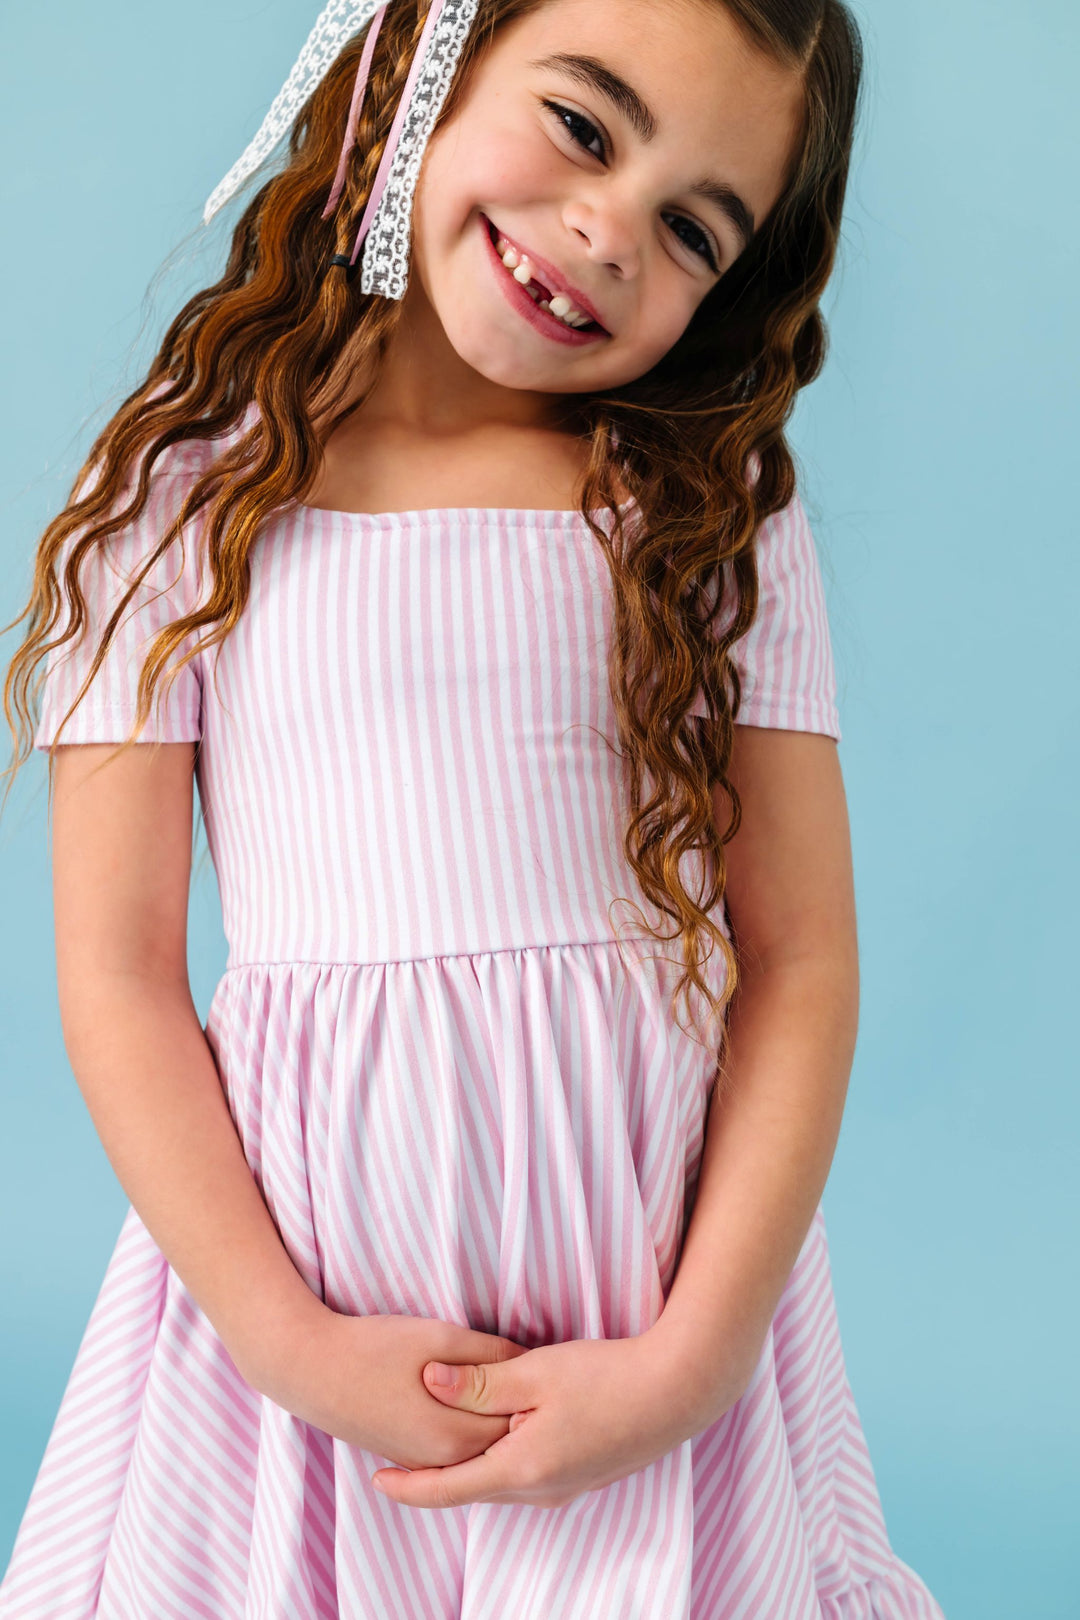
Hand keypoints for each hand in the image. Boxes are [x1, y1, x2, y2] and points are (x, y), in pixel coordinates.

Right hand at [253, 1305, 531, 1469]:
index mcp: (458, 1432)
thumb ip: (489, 1355)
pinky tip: (487, 1412)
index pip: (520, 1424)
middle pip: (503, 1444)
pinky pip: (455, 1453)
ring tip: (527, 1398)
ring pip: (480, 1452)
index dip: (542, 1399)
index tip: (562, 1374)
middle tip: (553, 1386)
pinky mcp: (406, 1454)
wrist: (309, 1369)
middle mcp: (443, 1458)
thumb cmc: (375, 1347)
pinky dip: (475, 1436)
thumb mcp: (441, 1336)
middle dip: (527, 1417)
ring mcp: (422, 1460)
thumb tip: (529, 1362)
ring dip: (500, 1428)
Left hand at [369, 1327, 747, 1509]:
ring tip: (437, 1449)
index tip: (375, 1478)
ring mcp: (566, 1486)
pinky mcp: (584, 1473)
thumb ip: (479, 1382)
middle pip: (473, 1488)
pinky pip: (527, 1474)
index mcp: (521, 1470)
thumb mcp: (535, 1373)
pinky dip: (500, 1460)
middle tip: (396, 1458)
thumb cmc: (607, 1377)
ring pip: (501, 1482)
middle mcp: (541, 1491)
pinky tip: (498, 1439)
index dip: (408, 1486)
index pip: (448, 1490)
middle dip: (434, 1476)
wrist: (678, 1391)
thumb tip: (428, 1382)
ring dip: (469, 1468)